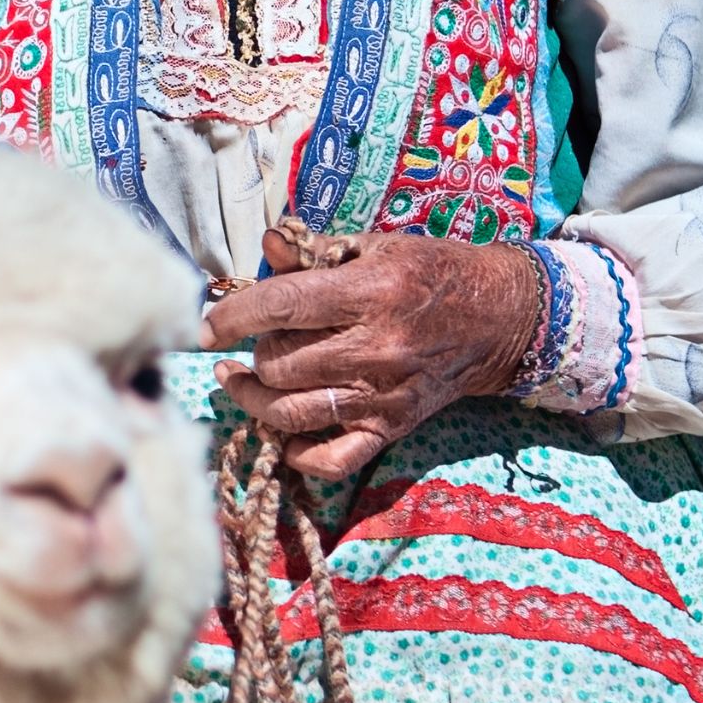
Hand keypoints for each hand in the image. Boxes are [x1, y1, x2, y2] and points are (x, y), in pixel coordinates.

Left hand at [199, 227, 541, 479]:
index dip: (233, 316)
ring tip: (241, 381)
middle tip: (255, 342)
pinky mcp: (391, 427)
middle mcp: (375, 348)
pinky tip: (282, 429)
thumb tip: (268, 244)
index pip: (283, 307)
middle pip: (280, 364)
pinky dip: (298, 453)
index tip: (204, 325)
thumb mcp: (375, 246)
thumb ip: (315, 249)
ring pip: (292, 413)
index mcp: (370, 292)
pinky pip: (332, 459)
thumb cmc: (429, 273)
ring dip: (254, 400)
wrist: (498, 317)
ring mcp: (383, 394)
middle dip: (253, 353)